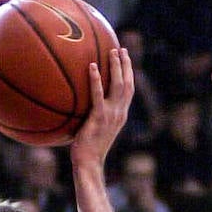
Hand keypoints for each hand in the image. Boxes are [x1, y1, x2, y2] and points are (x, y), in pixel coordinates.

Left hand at [70, 47, 133, 168]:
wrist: (88, 163)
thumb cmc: (87, 149)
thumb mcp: (95, 128)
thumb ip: (95, 114)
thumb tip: (81, 101)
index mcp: (121, 115)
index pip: (129, 90)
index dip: (129, 73)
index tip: (125, 58)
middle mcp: (120, 113)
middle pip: (128, 84)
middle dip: (126, 65)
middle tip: (121, 49)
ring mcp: (111, 116)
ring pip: (119, 86)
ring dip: (116, 67)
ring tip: (112, 52)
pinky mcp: (99, 118)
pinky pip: (98, 95)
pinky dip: (96, 80)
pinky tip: (92, 67)